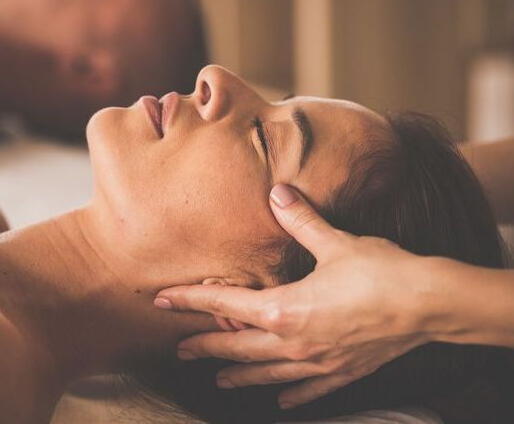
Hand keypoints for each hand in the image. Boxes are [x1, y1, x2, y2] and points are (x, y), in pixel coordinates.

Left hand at [155, 184, 433, 407]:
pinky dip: (288, 392)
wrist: (427, 304)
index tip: (163, 300)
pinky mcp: (341, 371)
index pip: (225, 305)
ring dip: (237, 373)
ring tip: (217, 377)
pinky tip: (279, 398)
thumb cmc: (379, 272)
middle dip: (205, 344)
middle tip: (180, 348)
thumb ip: (301, 219)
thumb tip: (278, 192)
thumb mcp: (335, 241)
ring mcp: (316, 362)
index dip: (191, 300)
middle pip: (237, 346)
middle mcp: (293, 342)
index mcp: (285, 308)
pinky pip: (307, 388)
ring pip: (265, 372)